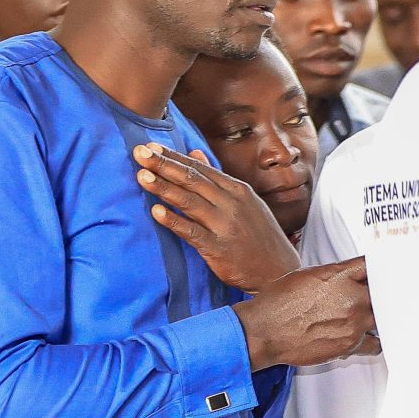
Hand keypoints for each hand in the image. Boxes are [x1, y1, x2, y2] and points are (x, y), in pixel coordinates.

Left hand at [136, 146, 299, 292]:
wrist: (279, 271)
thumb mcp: (245, 201)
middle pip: (193, 180)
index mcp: (237, 190)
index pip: (200, 169)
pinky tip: (156, 212)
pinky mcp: (219, 248)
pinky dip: (174, 221)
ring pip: (190, 202)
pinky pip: (193, 232)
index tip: (150, 146)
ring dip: (164, 188)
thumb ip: (216, 177)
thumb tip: (194, 152)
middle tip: (139, 153)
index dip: (174, 156)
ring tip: (141, 176)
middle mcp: (232, 203)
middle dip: (164, 165)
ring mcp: (226, 225)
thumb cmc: (258, 236)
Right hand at [234, 260, 373, 370]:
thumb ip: (334, 275)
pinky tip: (367, 337)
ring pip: (381, 318)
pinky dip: (372, 342)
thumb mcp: (306, 276)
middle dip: (379, 295)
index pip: (372, 265)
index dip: (379, 269)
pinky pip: (375, 344)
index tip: (383, 272)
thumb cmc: (277, 303)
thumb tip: (348, 277)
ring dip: (375, 318)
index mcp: (340, 275)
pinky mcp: (351, 344)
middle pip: (383, 293)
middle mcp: (351, 297)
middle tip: (375, 297)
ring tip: (367, 318)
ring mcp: (354, 322)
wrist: (263, 331)